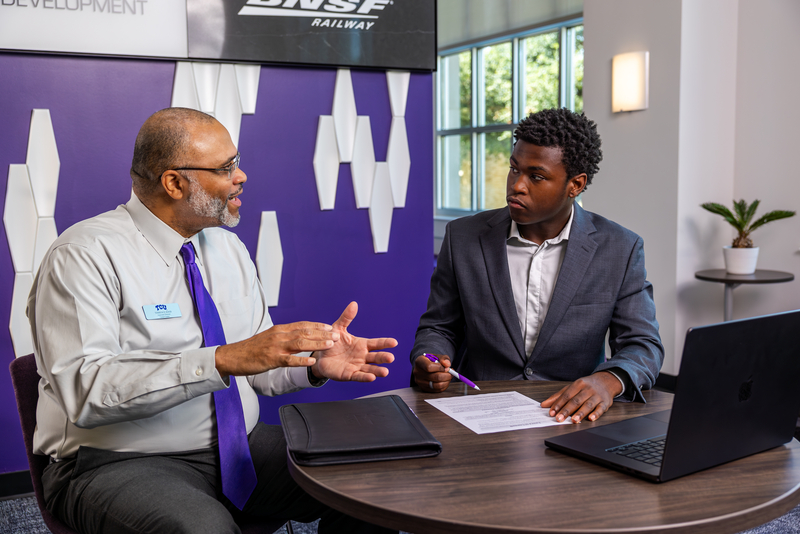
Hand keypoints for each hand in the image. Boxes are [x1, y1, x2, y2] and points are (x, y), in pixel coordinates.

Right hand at [215, 321, 339, 376]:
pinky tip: (312, 361)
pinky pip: (289, 359)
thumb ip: (283, 336)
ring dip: (317, 343)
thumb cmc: (251, 349)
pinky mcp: (271, 359)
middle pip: (305, 332)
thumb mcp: (269, 338)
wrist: (233, 356)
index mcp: (279, 329)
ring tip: (330, 345)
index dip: (317, 326)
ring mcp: (275, 347)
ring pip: (300, 343)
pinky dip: (302, 360)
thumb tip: (297, 335)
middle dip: (323, 333)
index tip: (330, 327)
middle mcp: (279, 335)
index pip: (302, 325)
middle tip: (337, 335)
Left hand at [312, 302, 396, 381]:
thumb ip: (346, 318)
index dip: (385, 343)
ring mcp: (357, 366)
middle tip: (391, 358)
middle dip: (383, 358)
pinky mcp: (349, 374)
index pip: (376, 343)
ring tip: (385, 372)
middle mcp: (362, 356)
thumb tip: (353, 304)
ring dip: (378, 370)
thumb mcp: (338, 328)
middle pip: (376, 357)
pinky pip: (359, 376)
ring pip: (370, 368)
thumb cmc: (332, 342)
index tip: (394, 342)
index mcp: (362, 344)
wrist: (320, 356)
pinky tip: (372, 377)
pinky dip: (365, 377)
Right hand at [412, 353, 451, 391]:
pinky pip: (438, 390)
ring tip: (449, 376)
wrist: (425, 367)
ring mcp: (420, 382)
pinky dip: (444, 385)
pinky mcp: (424, 388)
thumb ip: (443, 358)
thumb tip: (447, 364)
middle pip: (435, 377)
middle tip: (451, 372)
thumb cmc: (431, 361)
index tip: (446, 367)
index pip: (429, 367)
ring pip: (437, 385)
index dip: (440, 368)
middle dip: (447, 375)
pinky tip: (445, 380)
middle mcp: (417, 372)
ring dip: (447, 381)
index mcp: (419, 362)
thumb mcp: (437, 356)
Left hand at [540, 371, 621, 422]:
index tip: (552, 413)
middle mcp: (587, 389)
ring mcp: (597, 396)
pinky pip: (600, 409)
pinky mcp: (605, 403)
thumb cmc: (586, 386)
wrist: (606, 381)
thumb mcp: (572, 387)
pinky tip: (591, 418)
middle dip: (566, 410)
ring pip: (588, 405)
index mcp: (578, 384)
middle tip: (559, 418)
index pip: (566, 395)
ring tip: (573, 420)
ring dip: (580, 413)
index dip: (558, 404)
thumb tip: (544, 405)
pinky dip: (596, 414)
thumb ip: (558, 396)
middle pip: (576, 401)